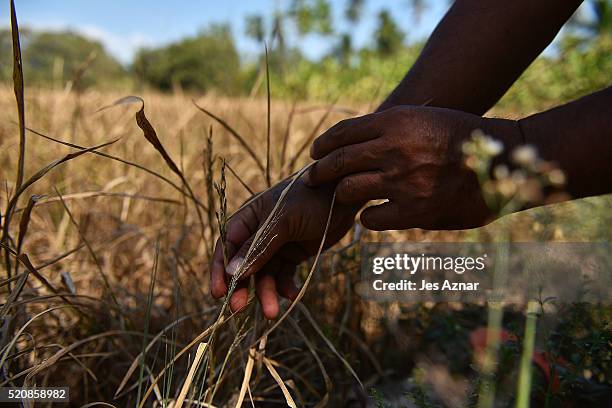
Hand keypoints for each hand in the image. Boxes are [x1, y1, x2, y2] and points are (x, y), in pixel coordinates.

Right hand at [210, 178, 357, 318]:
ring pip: (265, 274)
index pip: (227, 245)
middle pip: (244, 264)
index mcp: (249, 217)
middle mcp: (259, 232)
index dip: (221, 270)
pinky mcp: (295, 253)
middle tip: (239, 309)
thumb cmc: (310, 198)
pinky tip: (292, 295)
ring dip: (266, 292)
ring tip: (271, 312)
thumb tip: (233, 272)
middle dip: (242, 287)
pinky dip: (286, 286)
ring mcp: (277, 244)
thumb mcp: (282, 221)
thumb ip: (259, 247)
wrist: (344, 194)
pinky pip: (285, 274)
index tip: (219, 294)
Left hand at [306, 105, 521, 229]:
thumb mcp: (422, 118)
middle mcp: (395, 149)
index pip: (343, 133)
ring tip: (343, 196)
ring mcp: (403, 181)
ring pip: (349, 190)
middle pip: (338, 162)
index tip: (315, 153)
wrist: (501, 162)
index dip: (323, 145)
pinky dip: (367, 217)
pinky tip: (373, 213)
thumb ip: (387, 128)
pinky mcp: (413, 211)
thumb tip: (350, 143)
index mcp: (396, 121)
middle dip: (319, 172)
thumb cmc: (459, 137)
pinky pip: (370, 218)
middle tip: (312, 177)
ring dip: (342, 194)